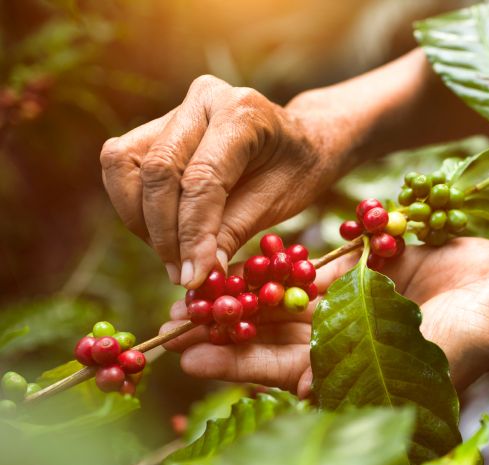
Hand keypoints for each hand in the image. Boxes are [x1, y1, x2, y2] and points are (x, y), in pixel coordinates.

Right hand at [100, 75, 345, 288]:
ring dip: (141, 221)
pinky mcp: (154, 127)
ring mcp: (174, 109)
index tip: (195, 277)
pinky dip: (135, 208)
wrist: (302, 142)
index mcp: (241, 112)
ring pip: (124, 165)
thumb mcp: (279, 203)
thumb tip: (198, 274)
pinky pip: (123, 167)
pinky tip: (165, 235)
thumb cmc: (297, 171)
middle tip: (182, 275)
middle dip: (164, 233)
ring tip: (174, 257)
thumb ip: (235, 232)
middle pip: (157, 170)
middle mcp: (202, 99)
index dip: (193, 233)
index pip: (202, 178)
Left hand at [159, 238, 488, 397]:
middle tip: (174, 321)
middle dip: (225, 329)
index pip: (280, 372)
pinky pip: (315, 267)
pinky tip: (245, 255)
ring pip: (285, 300)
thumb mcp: (417, 365)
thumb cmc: (474, 341)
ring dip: (244, 293)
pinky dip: (282, 262)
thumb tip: (298, 396)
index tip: (188, 358)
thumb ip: (360, 377)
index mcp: (349, 375)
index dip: (234, 365)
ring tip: (197, 285)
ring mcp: (351, 306)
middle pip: (271, 336)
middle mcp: (343, 344)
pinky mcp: (364, 272)